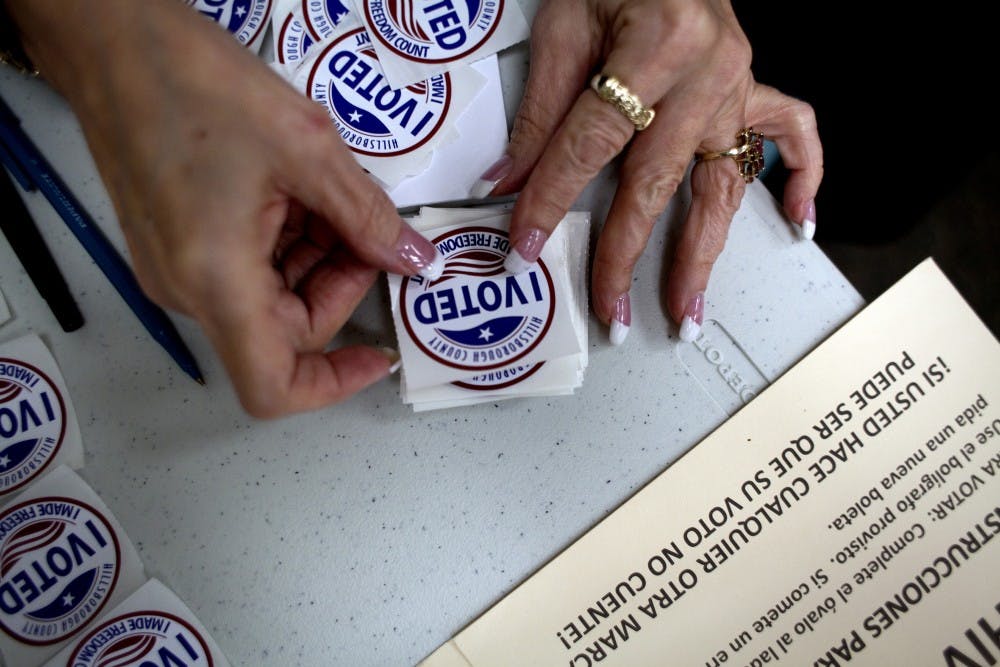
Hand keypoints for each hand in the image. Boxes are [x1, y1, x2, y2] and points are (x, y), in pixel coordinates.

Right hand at [10, 0, 442, 415]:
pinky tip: (301, 194)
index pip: (273, 386)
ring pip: (269, 299)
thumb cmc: (192, 83)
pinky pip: (245, 271)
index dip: (334, 385)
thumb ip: (366, 217)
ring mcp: (176, 269)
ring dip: (316, 261)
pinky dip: (286, 244)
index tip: (378, 355)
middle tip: (367, 230)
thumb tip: (411, 257)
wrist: (112, 40)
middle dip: (340, 287)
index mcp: (216, 280)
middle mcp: (187, 290)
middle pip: (285, 333)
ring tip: (331, 197)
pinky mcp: (175, 246)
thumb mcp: (306, 149)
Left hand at [483, 0, 821, 343]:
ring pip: (724, 179)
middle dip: (627, 252)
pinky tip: (797, 220)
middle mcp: (708, 68)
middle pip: (658, 178)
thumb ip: (541, 109)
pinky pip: (795, 132)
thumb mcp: (565, 25)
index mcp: (656, 44)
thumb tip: (508, 182)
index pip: (592, 140)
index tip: (528, 242)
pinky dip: (802, 177)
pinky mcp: (755, 82)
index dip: (553, 196)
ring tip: (686, 307)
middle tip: (612, 311)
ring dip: (704, 250)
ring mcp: (740, 80)